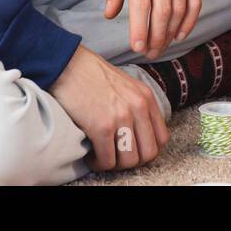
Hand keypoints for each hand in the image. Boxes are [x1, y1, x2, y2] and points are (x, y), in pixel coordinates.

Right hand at [49, 45, 169, 170]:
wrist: (68, 65)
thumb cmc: (92, 75)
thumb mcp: (126, 86)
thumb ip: (138, 106)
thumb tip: (139, 135)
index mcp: (146, 97)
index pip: (162, 139)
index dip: (147, 151)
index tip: (132, 151)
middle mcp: (138, 107)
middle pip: (148, 154)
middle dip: (132, 161)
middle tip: (116, 157)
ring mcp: (121, 117)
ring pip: (129, 161)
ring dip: (115, 165)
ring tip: (102, 157)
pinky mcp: (101, 126)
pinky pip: (107, 160)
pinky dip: (98, 164)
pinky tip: (91, 155)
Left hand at [104, 0, 200, 58]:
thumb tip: (110, 15)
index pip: (141, 3)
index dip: (140, 28)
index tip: (137, 46)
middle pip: (163, 10)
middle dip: (157, 36)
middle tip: (150, 53)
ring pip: (180, 8)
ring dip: (171, 32)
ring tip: (162, 46)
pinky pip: (195, 1)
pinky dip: (189, 21)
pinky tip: (180, 34)